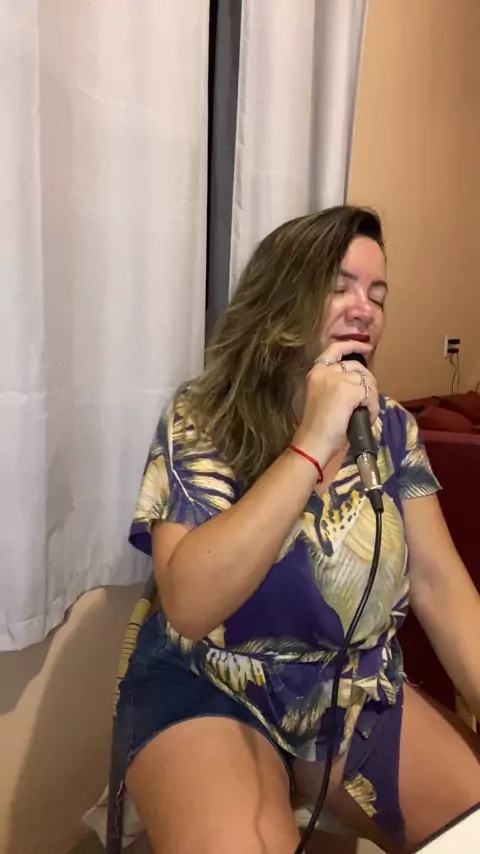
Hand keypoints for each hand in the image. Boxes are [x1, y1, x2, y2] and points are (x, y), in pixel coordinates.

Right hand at [292, 341, 379, 465]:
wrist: (312, 443)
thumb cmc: (317, 426)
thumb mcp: (324, 397)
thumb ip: (338, 384)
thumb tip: (361, 383)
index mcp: (317, 372)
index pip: (335, 349)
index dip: (353, 345)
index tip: (366, 347)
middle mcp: (326, 372)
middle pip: (358, 367)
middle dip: (368, 382)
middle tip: (368, 400)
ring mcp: (338, 380)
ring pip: (367, 382)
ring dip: (371, 399)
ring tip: (365, 414)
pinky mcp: (349, 391)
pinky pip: (370, 395)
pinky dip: (372, 408)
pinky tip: (366, 418)